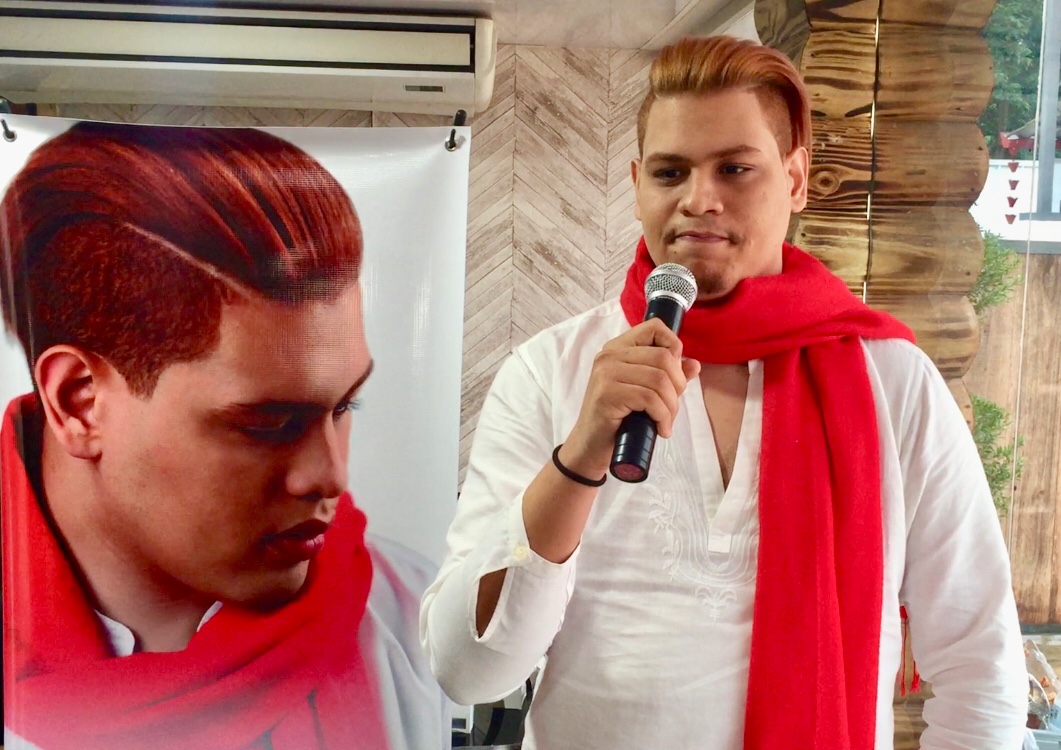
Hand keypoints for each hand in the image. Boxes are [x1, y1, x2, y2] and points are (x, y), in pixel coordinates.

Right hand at [560, 318, 700, 477]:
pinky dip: (662, 416)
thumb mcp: (645, 392)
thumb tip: (694, 365)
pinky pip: (649, 398)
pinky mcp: (608, 394)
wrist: (590, 445)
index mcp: (618, 347)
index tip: (674, 374)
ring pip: (659, 379)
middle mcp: (610, 355)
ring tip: (666, 421)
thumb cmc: (617, 418)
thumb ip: (668, 376)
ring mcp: (606, 373)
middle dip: (677, 385)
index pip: (654, 327)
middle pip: (663, 357)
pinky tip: (661, 428)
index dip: (673, 346)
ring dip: (671, 405)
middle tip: (672, 406)